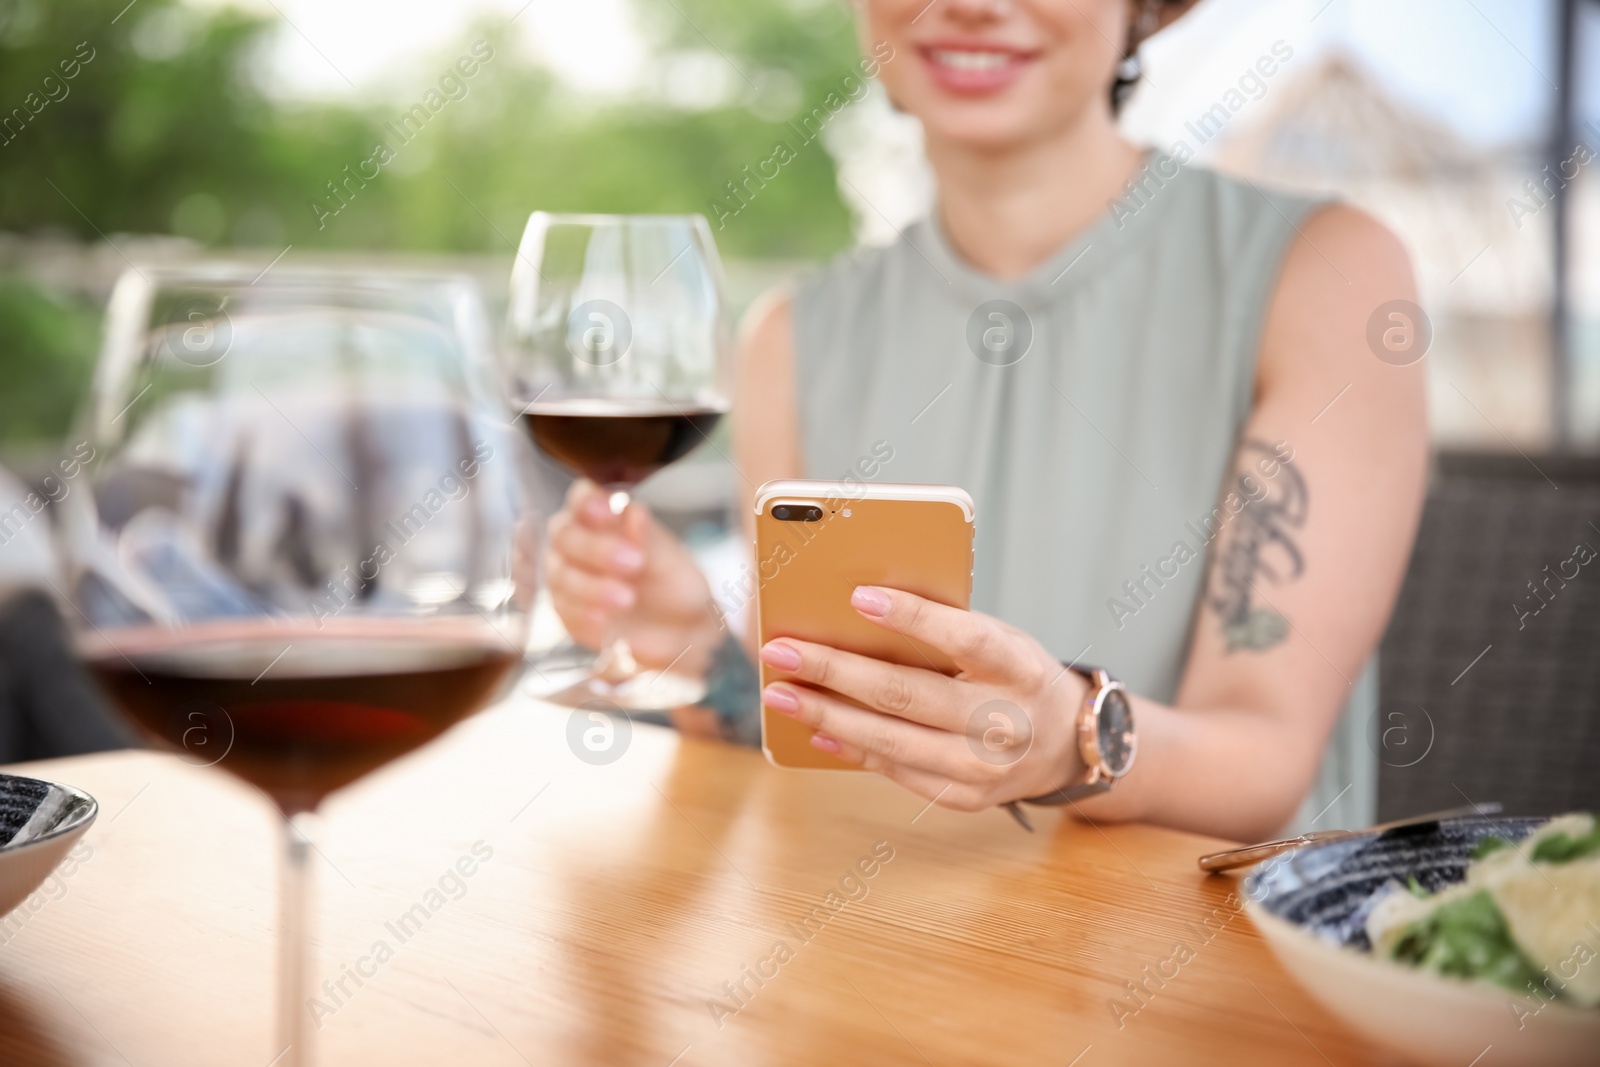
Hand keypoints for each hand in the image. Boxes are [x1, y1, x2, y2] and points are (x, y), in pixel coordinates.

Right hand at [544, 479, 722, 673]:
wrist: (678, 628)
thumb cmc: (670, 581)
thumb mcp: (667, 558)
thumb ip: (646, 537)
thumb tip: (634, 512)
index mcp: (600, 516)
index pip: (581, 498)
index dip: (587, 502)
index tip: (606, 511)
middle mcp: (576, 541)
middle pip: (565, 535)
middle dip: (596, 549)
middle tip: (633, 562)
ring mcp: (566, 577)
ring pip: (561, 576)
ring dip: (592, 587)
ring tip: (627, 599)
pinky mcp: (567, 611)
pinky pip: (565, 611)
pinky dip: (585, 614)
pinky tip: (606, 620)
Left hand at [757, 586, 1090, 811]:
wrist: (1066, 742)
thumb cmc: (1015, 675)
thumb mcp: (1001, 640)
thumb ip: (946, 629)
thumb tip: (857, 613)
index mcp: (1018, 667)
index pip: (964, 638)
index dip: (912, 617)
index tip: (859, 597)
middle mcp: (1005, 721)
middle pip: (907, 694)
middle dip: (835, 670)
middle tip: (781, 650)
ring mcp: (984, 767)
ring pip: (891, 740)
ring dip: (827, 714)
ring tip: (781, 693)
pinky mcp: (964, 796)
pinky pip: (897, 771)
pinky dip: (852, 748)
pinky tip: (817, 727)